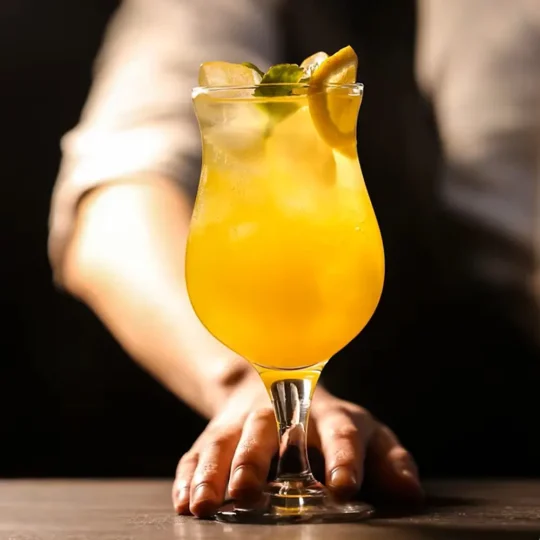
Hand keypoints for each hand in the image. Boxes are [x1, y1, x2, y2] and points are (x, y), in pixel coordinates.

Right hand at [172, 374, 422, 516]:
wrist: (278, 386)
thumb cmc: (330, 424)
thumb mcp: (367, 436)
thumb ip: (388, 461)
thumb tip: (409, 494)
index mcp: (329, 416)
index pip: (339, 431)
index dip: (343, 457)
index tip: (344, 486)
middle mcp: (282, 415)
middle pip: (267, 432)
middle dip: (254, 462)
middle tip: (246, 496)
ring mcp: (244, 423)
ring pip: (224, 441)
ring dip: (212, 470)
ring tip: (203, 503)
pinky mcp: (217, 434)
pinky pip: (196, 451)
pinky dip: (188, 473)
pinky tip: (184, 499)